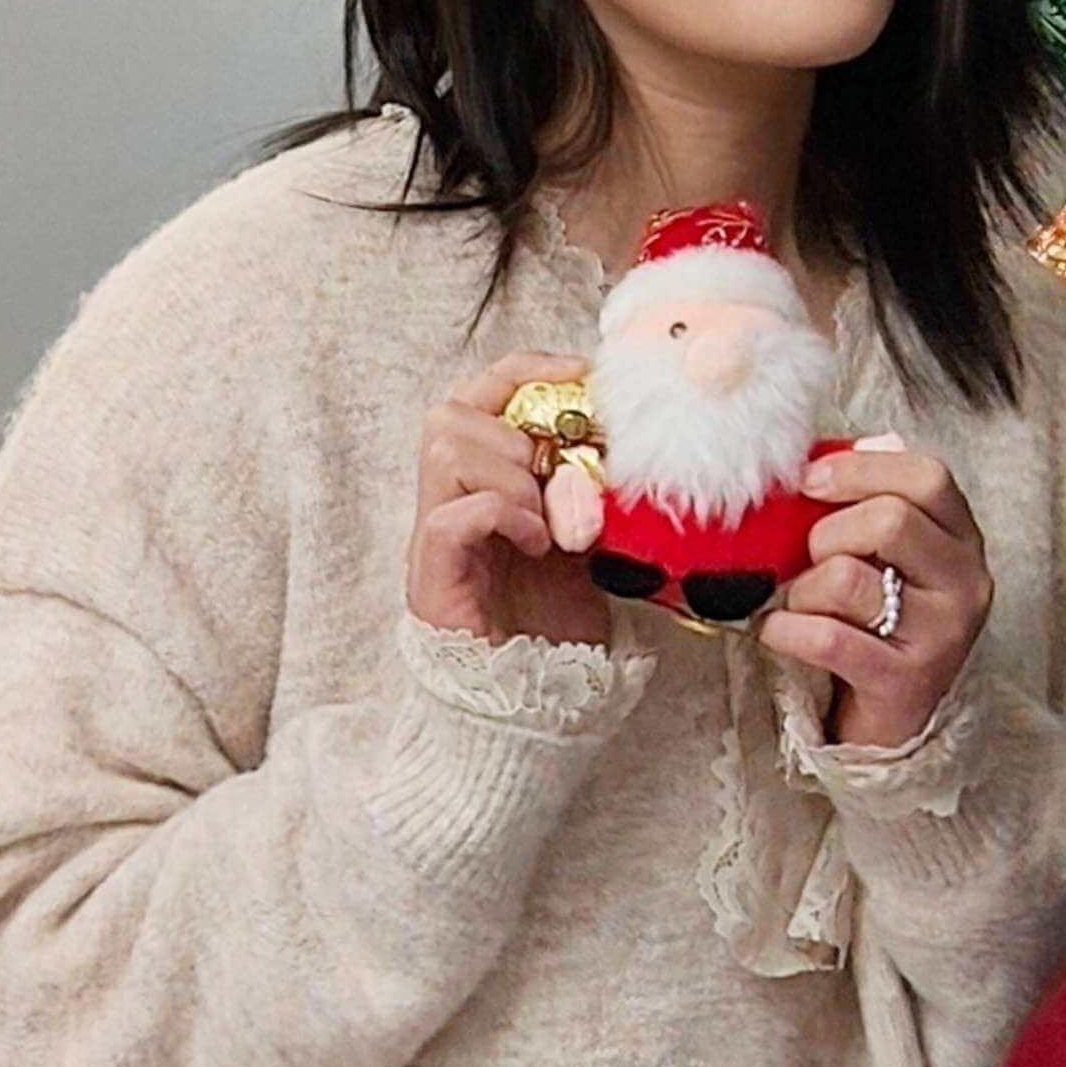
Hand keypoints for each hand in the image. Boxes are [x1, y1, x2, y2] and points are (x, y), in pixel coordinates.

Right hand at [406, 353, 611, 648]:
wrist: (536, 696)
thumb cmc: (560, 617)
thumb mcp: (590, 534)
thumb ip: (594, 486)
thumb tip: (632, 438)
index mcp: (483, 481)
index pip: (478, 393)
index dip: (524, 370)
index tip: (581, 374)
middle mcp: (448, 500)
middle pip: (448, 414)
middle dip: (515, 430)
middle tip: (558, 477)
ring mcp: (435, 535)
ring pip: (445, 448)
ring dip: (511, 471)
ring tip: (549, 517)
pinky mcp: (433, 574)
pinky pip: (452, 514)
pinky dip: (503, 514)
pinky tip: (539, 543)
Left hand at [762, 433, 989, 751]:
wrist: (897, 725)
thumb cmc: (880, 625)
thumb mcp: (890, 558)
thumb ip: (870, 503)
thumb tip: (823, 454)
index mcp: (963, 541)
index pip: (928, 476)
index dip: (861, 469)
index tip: (811, 481)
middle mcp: (966, 584)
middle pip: (891, 519)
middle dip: (827, 534)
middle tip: (812, 560)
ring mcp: (942, 634)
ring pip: (847, 577)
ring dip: (803, 590)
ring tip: (803, 606)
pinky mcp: (906, 681)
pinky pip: (827, 638)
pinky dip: (786, 630)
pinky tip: (779, 632)